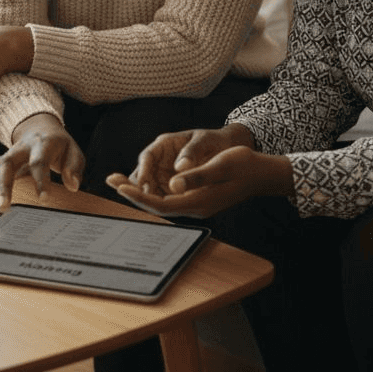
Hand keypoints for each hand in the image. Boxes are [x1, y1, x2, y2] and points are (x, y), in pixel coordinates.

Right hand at [0, 113, 83, 212]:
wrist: (39, 127)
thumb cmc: (58, 144)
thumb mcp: (73, 151)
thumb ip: (74, 167)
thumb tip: (73, 185)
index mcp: (42, 144)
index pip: (39, 161)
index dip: (41, 180)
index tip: (44, 199)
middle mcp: (20, 148)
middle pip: (6, 164)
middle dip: (3, 186)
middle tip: (3, 208)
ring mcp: (7, 154)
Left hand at [110, 123, 255, 195]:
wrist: (263, 173)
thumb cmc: (243, 166)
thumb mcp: (219, 166)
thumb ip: (195, 176)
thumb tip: (173, 184)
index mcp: (197, 202)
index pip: (159, 203)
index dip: (138, 195)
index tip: (119, 185)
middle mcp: (194, 207)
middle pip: (155, 204)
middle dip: (132, 193)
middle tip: (110, 180)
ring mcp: (196, 204)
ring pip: (161, 201)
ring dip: (140, 191)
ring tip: (119, 180)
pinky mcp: (198, 198)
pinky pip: (169, 198)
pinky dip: (153, 190)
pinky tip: (143, 181)